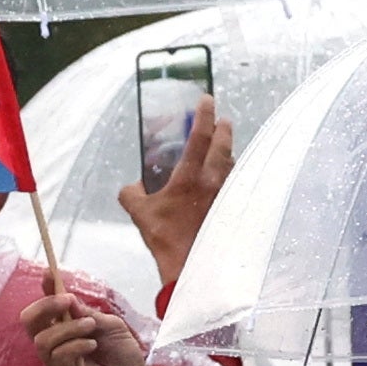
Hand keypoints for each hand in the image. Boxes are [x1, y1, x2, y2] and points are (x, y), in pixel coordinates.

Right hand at [27, 292, 154, 365]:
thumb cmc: (122, 354)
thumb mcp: (110, 325)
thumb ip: (87, 314)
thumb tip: (67, 298)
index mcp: (63, 329)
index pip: (45, 308)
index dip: (44, 290)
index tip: (49, 273)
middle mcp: (55, 346)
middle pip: (30, 323)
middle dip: (45, 306)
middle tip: (67, 301)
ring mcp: (58, 365)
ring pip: (43, 341)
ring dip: (67, 328)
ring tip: (91, 326)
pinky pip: (59, 358)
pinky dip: (74, 346)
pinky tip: (92, 344)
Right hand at [117, 104, 234, 302]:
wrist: (190, 265)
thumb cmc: (165, 237)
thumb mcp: (139, 213)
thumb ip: (131, 194)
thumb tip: (131, 186)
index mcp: (190, 176)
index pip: (200, 136)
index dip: (203, 114)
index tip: (206, 99)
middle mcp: (213, 181)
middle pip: (224, 145)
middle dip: (224, 128)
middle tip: (221, 119)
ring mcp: (226, 194)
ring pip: (232, 163)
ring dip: (228, 151)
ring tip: (223, 147)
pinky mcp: (232, 208)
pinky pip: (235, 182)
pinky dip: (231, 174)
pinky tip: (226, 179)